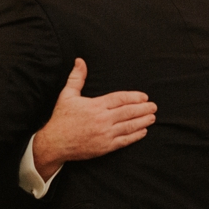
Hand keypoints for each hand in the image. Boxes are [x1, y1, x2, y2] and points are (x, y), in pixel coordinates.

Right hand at [31, 58, 154, 178]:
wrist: (55, 143)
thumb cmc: (61, 118)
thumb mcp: (67, 95)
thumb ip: (76, 78)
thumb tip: (80, 61)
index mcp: (95, 105)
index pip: (120, 99)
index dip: (134, 97)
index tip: (144, 97)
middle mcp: (102, 119)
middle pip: (128, 112)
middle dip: (143, 108)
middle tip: (154, 106)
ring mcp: (104, 134)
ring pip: (129, 126)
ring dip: (143, 121)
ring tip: (152, 117)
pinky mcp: (105, 147)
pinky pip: (124, 141)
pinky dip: (135, 136)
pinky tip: (143, 132)